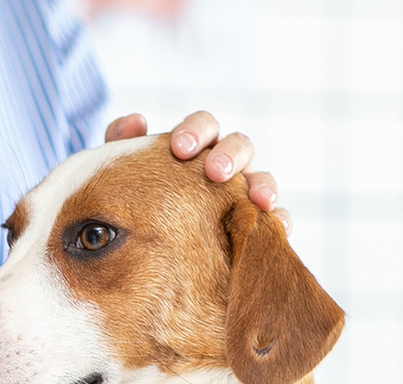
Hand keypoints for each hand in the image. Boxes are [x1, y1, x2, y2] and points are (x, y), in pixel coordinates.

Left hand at [104, 109, 289, 231]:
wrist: (146, 241)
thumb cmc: (138, 196)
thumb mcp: (125, 172)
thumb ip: (123, 145)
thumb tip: (133, 122)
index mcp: (198, 144)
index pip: (204, 126)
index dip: (195, 132)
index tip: (180, 148)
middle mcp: (225, 162)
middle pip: (239, 146)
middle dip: (230, 156)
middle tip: (215, 172)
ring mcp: (244, 190)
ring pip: (261, 179)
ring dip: (263, 185)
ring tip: (259, 200)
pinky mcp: (257, 221)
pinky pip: (275, 217)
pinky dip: (279, 219)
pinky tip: (278, 228)